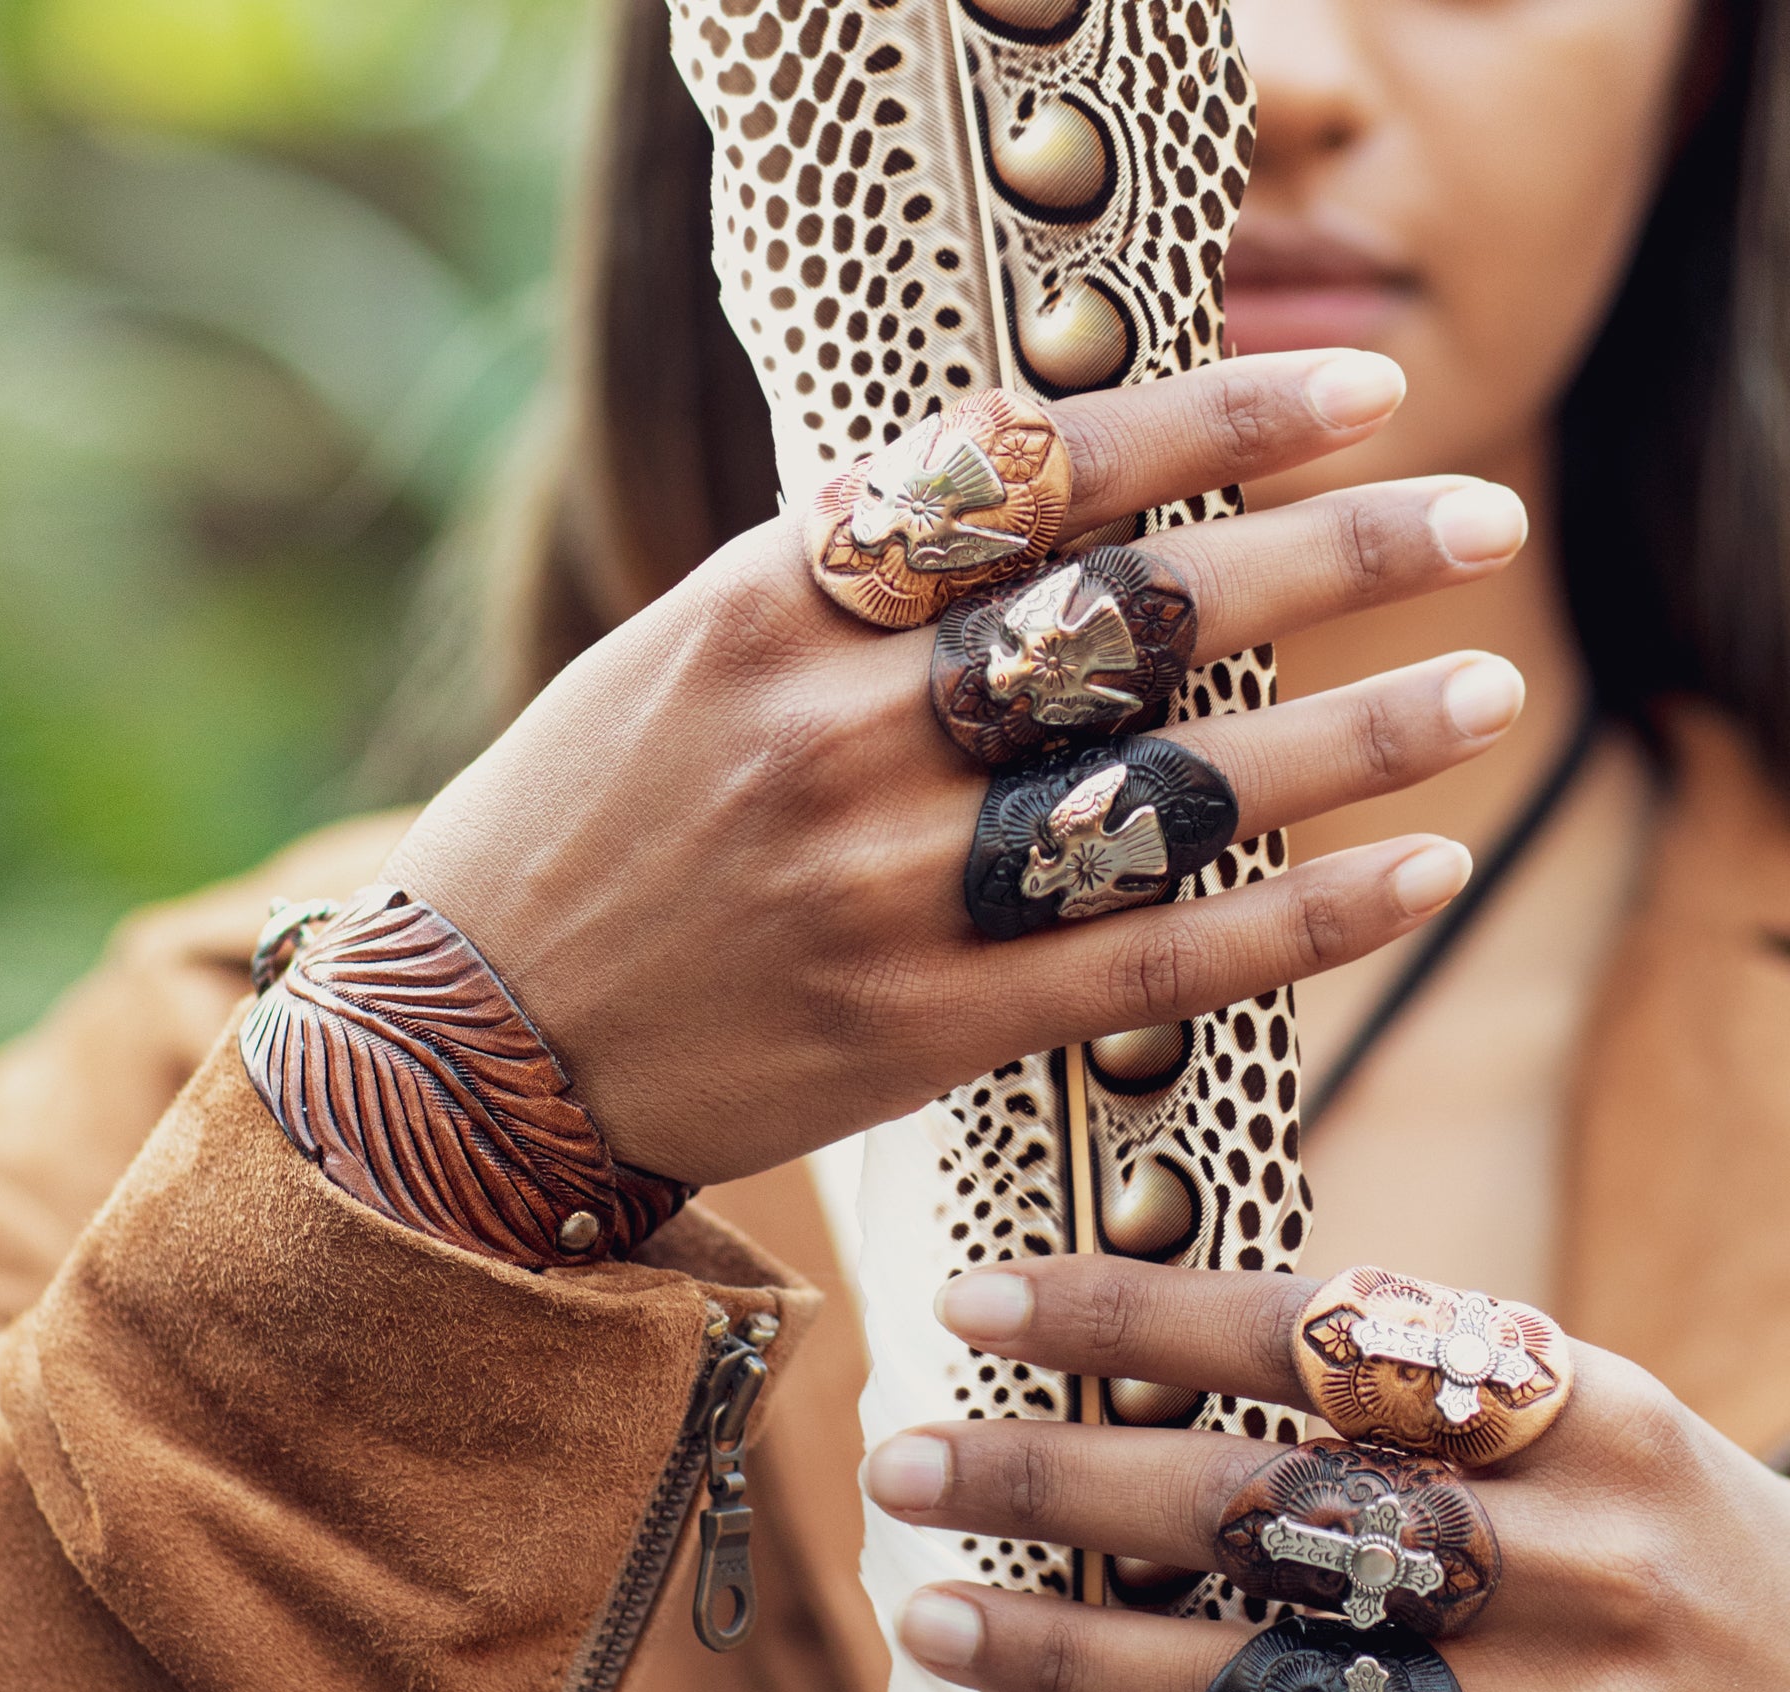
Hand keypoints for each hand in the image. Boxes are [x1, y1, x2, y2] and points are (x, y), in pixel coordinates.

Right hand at [385, 349, 1530, 1184]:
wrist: (455, 1047)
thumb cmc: (572, 836)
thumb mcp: (675, 657)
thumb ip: (840, 579)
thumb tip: (1031, 479)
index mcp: (760, 605)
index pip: (1023, 480)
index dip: (1208, 424)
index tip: (1355, 394)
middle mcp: (821, 730)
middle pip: (1121, 622)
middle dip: (1326, 558)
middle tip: (1479, 514)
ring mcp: (866, 884)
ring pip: (1153, 792)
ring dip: (1347, 734)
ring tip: (1487, 686)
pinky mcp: (902, 1028)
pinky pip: (1136, 966)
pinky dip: (1289, 922)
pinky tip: (1412, 873)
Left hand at [864, 1256, 1789, 1691]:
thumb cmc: (1652, 1525)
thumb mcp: (1575, 1410)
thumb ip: (1398, 1375)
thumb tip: (1139, 1341)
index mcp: (1576, 1409)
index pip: (1315, 1336)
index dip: (1130, 1315)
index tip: (979, 1300)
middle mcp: (1569, 1558)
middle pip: (1264, 1512)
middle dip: (1058, 1486)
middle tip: (905, 1465)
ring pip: (1261, 1685)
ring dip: (1068, 1654)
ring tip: (930, 1616)